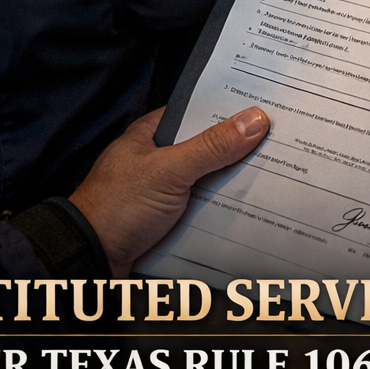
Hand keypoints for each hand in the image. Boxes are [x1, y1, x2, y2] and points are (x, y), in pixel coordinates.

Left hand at [69, 105, 269, 275]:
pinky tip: (248, 212)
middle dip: (237, 151)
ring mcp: (162, 191)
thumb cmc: (119, 205)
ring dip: (231, 184)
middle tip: (279, 146)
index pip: (197, 113)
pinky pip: (201, 210)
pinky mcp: (166, 221)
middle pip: (206, 149)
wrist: (90, 260)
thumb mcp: (170, 170)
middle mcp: (157, 159)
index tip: (265, 109)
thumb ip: (211, 146)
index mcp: (151, 134)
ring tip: (275, 178)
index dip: (228, 111)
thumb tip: (254, 119)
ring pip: (206, 182)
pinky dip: (221, 211)